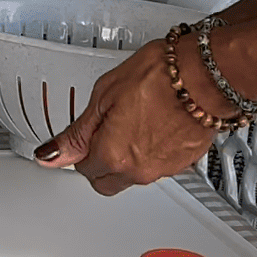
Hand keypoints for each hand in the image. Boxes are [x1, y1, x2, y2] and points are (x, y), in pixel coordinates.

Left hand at [35, 36, 223, 194]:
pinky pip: (158, 166)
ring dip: (127, 157)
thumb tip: (50, 154)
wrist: (206, 75)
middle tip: (103, 133)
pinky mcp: (185, 163)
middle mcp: (138, 171)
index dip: (80, 147)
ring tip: (134, 120)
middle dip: (99, 163)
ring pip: (133, 175)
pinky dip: (152, 152)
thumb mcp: (104, 95)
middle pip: (106, 181)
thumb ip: (78, 132)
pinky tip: (155, 124)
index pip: (82, 168)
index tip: (84, 134)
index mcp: (113, 155)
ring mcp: (164, 169)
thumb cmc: (160, 76)